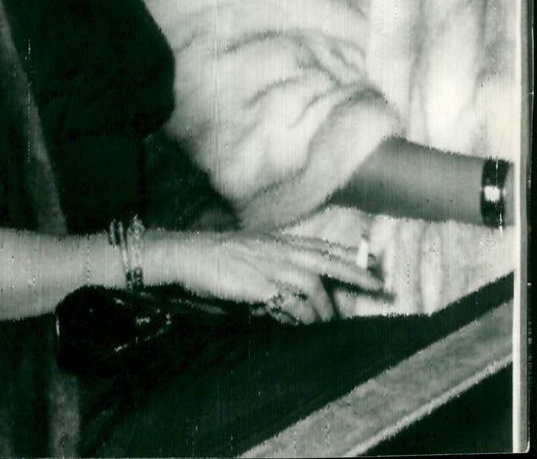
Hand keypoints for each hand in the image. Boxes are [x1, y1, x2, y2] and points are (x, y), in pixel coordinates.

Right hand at [145, 231, 384, 322]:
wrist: (187, 256)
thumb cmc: (215, 258)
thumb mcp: (250, 255)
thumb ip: (274, 269)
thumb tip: (294, 294)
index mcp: (277, 241)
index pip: (321, 246)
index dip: (348, 255)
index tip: (372, 262)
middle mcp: (278, 249)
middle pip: (326, 259)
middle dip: (356, 273)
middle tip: (379, 287)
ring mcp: (270, 265)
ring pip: (313, 283)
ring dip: (325, 306)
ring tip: (329, 323)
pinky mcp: (260, 284)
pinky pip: (291, 302)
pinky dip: (302, 315)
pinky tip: (303, 324)